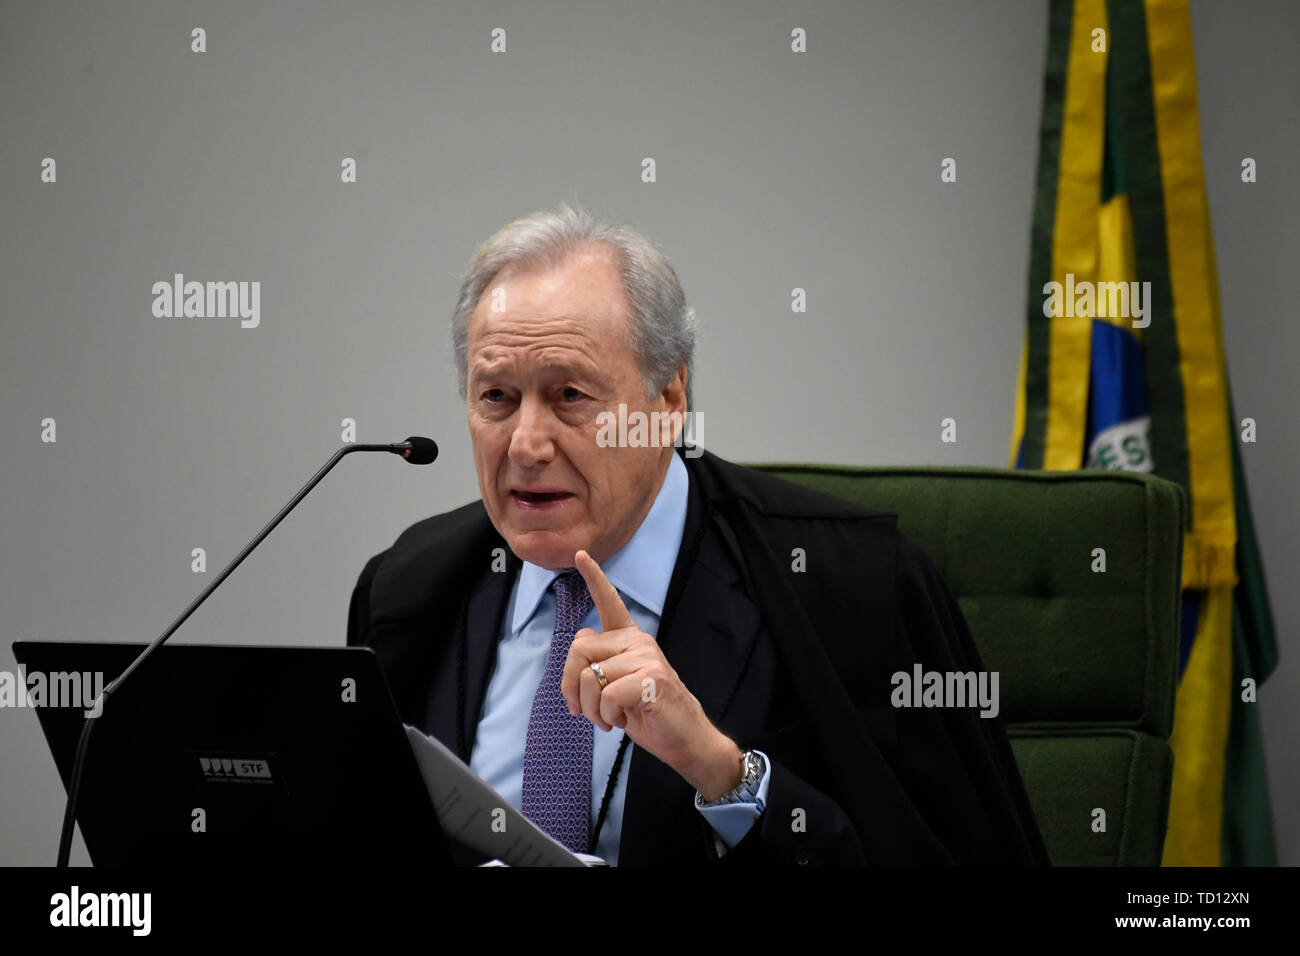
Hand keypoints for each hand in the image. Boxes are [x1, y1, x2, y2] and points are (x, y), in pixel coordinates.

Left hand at [559, 549, 745, 799]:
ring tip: (609, 719)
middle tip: (581, 710)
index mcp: (630, 640)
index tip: (579, 554)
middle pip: (578, 649)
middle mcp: (638, 641)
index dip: (594, 578)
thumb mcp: (617, 686)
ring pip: (589, 677)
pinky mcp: (650, 677)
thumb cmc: (647, 713)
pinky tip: (622, 721)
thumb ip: (599, 662)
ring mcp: (646, 657)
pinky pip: (606, 696)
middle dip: (570, 685)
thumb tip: (581, 644)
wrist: (685, 740)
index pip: (609, 603)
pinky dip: (606, 717)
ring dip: (591, 709)